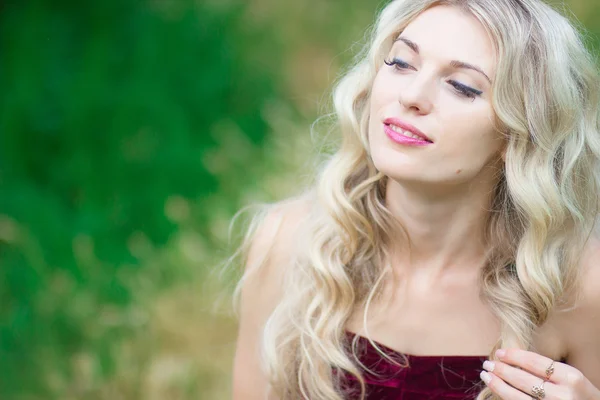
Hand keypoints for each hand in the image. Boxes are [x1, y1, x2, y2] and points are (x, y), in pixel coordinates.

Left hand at [480, 349, 599, 398]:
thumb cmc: (578, 393)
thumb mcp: (570, 376)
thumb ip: (548, 369)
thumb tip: (513, 358)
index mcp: (571, 377)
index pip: (535, 362)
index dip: (514, 356)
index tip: (500, 352)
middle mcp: (563, 395)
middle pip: (523, 379)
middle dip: (501, 369)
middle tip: (488, 363)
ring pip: (517, 396)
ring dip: (498, 384)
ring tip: (486, 375)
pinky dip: (506, 397)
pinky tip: (497, 390)